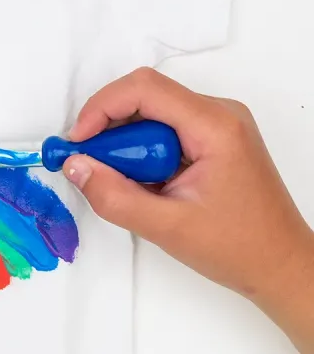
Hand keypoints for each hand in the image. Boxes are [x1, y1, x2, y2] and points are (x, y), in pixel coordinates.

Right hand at [64, 69, 313, 353]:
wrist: (280, 265)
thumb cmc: (237, 248)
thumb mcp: (166, 227)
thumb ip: (114, 196)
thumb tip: (74, 166)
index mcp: (215, 126)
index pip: (144, 89)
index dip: (101, 108)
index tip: (77, 144)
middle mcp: (218, 114)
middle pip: (145, 96)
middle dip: (109, 128)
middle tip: (90, 166)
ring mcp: (217, 124)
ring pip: (151, 112)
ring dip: (125, 142)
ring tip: (121, 181)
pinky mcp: (212, 138)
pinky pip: (163, 128)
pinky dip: (140, 150)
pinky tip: (142, 182)